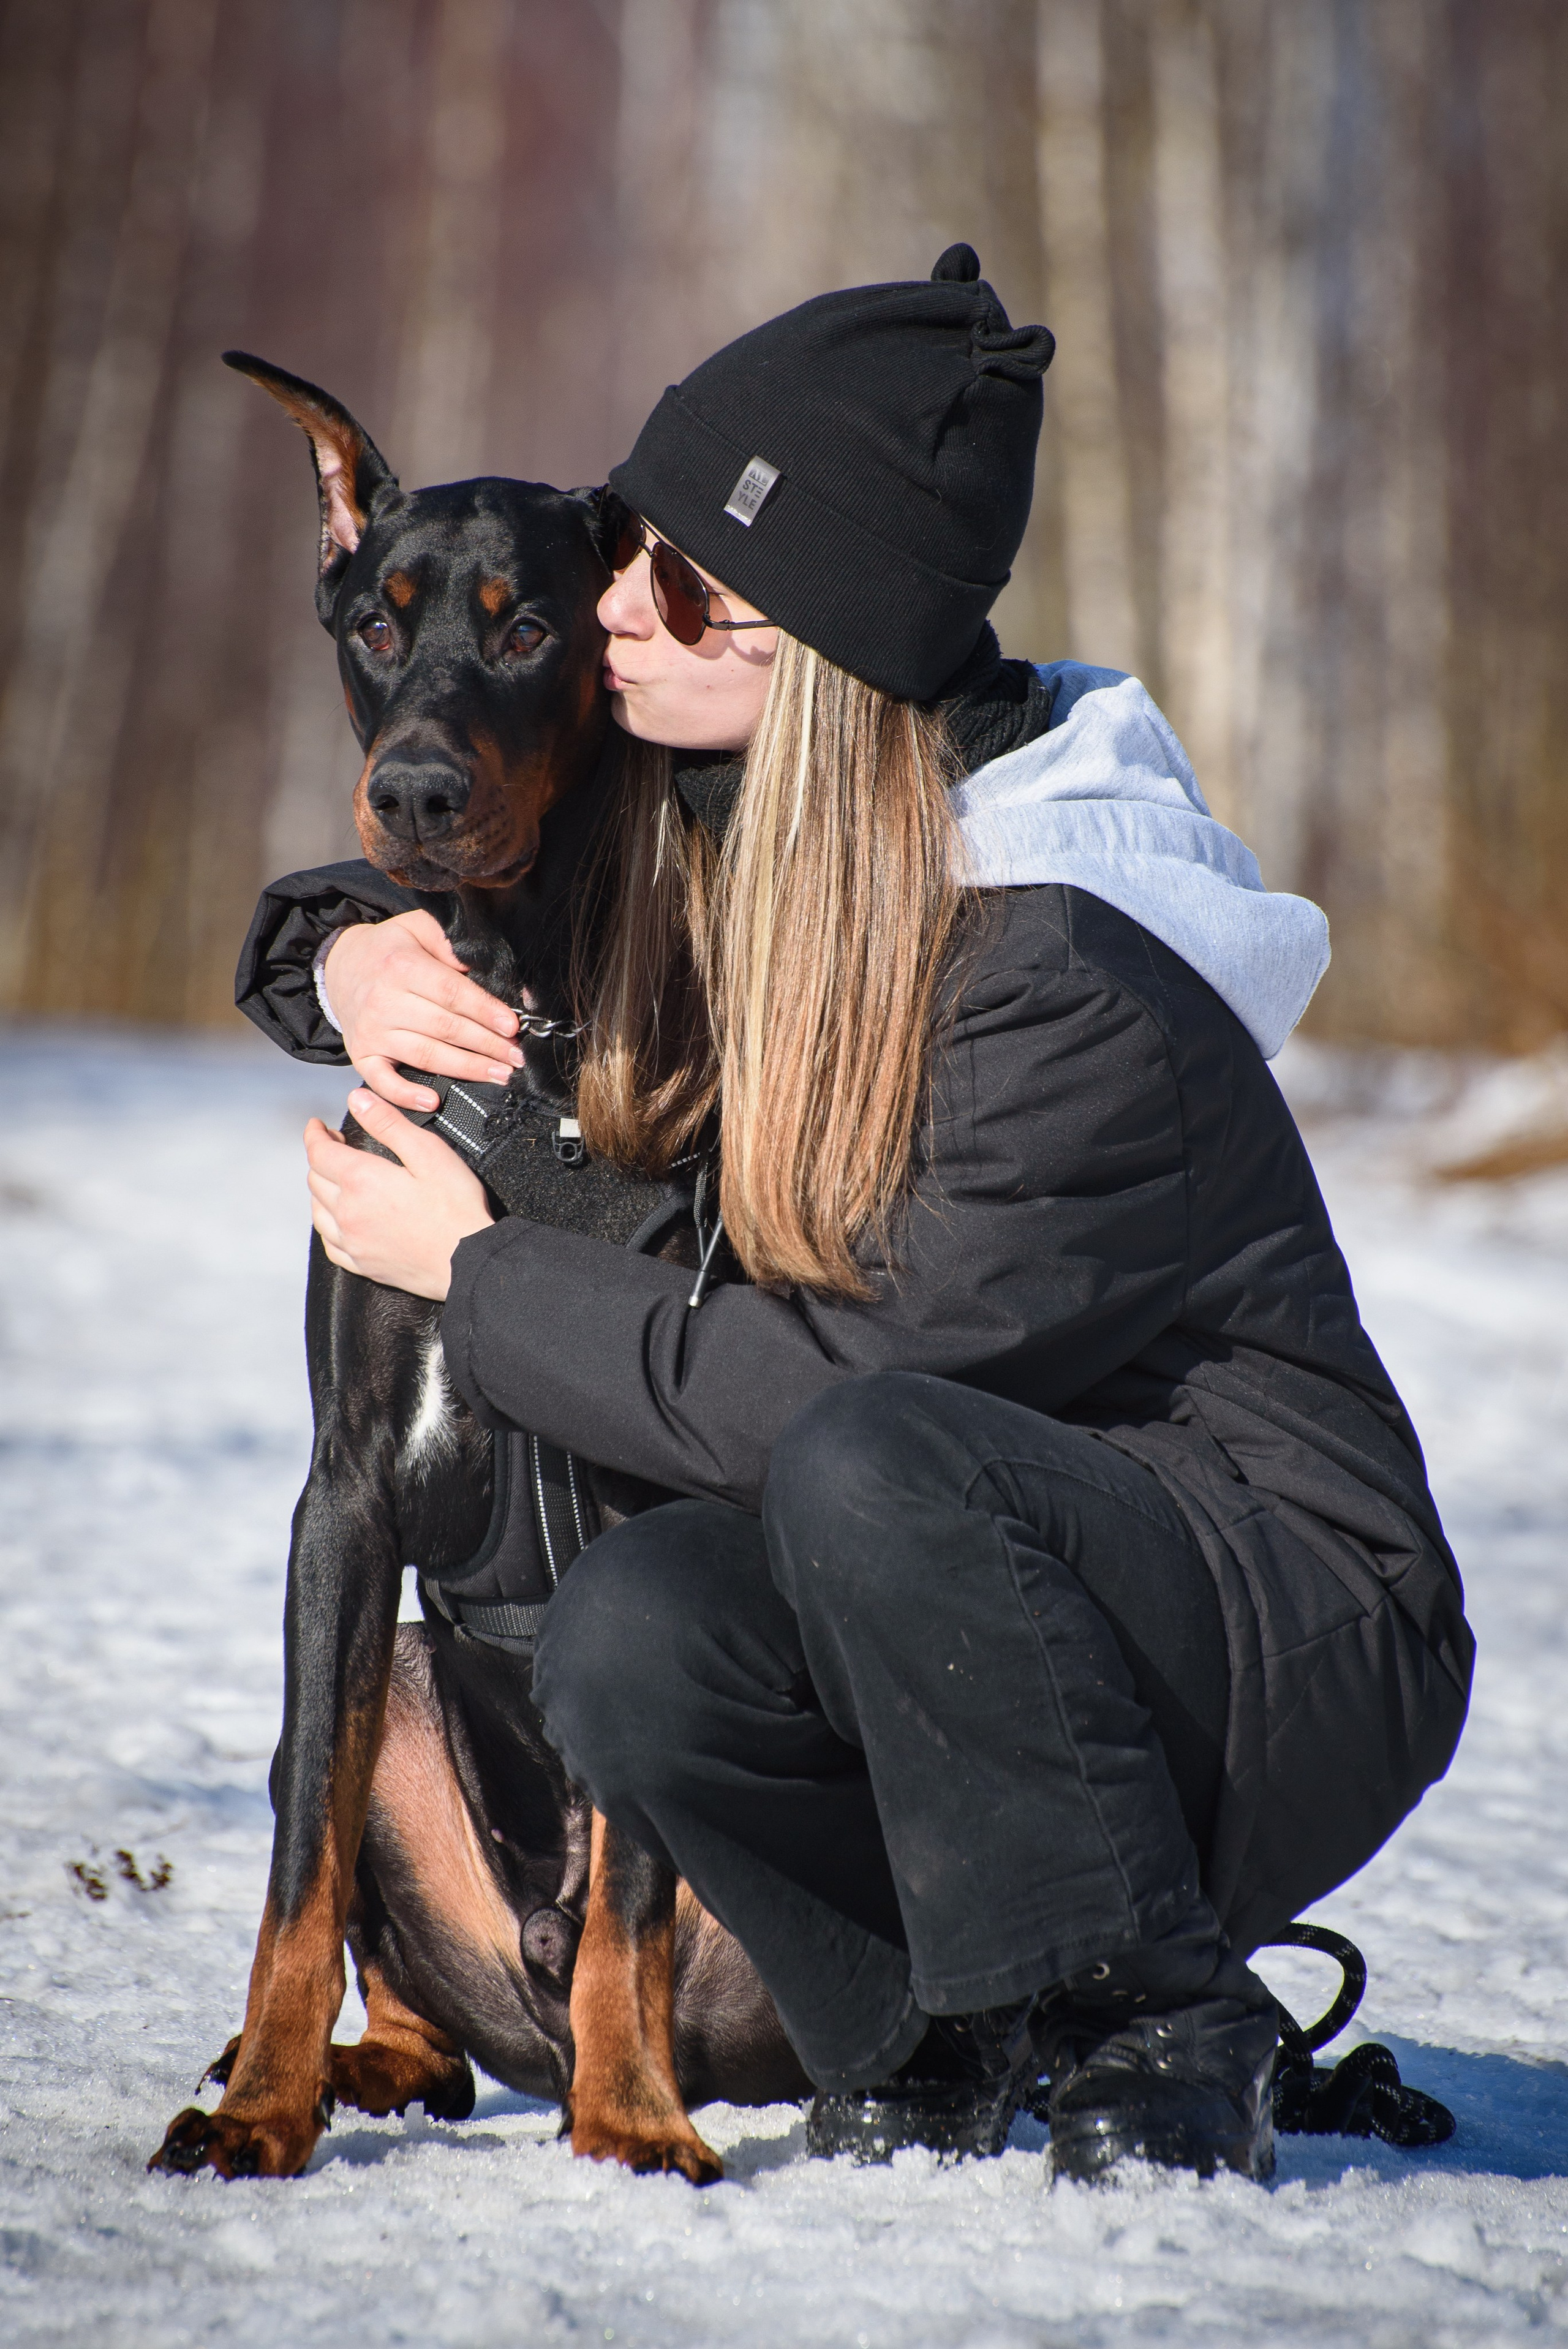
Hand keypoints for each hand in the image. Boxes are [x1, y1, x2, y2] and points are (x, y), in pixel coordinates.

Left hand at [305, 1089, 493, 1298]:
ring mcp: (353, 1242)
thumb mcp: (428, 1153)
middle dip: (320, 1158)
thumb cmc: (455, 1208)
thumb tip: (357, 1100)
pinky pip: (330, 1243)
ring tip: (336, 1180)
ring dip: (321, 1191)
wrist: (468, 1261)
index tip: (317, 1125)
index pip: (319, 1152)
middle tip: (336, 1147)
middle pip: (315, 1179)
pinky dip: (329, 1225)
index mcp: (361, 1180)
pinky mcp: (362, 1264)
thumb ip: (389, 1124)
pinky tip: (340, 1221)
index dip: (314, 1134)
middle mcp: (348, 1212)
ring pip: (318, 1211)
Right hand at [324, 912, 524, 1110]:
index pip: (451, 992)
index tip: (512, 1027)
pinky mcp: (361, 1054)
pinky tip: (433, 1102)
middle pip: (445, 1028)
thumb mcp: (418, 926)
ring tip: (499, 1076)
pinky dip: (406, 1095)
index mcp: (402, 967)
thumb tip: (487, 965)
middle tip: (516, 1057)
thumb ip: (450, 941)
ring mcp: (372, 1031)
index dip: (485, 1011)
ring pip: (426, 1056)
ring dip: (466, 1069)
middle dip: (487, 1045)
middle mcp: (384, 1001)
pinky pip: (383, 1081)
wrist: (341, 967)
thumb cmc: (391, 949)